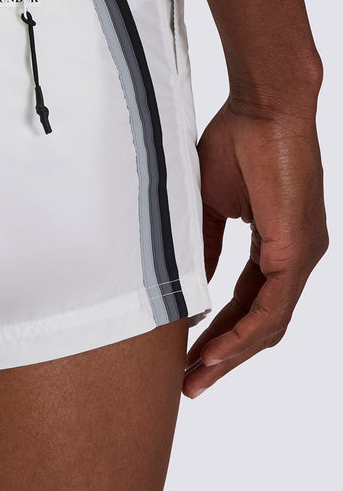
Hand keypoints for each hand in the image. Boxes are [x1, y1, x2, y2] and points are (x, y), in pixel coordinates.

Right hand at [183, 96, 327, 397]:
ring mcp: (302, 256)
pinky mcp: (296, 249)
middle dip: (224, 357)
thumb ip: (202, 246)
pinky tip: (215, 350)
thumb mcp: (208, 205)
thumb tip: (189, 284)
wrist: (263, 106)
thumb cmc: (237, 141)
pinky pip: (272, 306)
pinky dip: (243, 332)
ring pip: (269, 324)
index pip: (250, 303)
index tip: (189, 356)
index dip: (220, 332)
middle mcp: (297, 257)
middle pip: (262, 325)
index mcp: (279, 245)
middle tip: (190, 384)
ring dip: (231, 355)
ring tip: (196, 377)